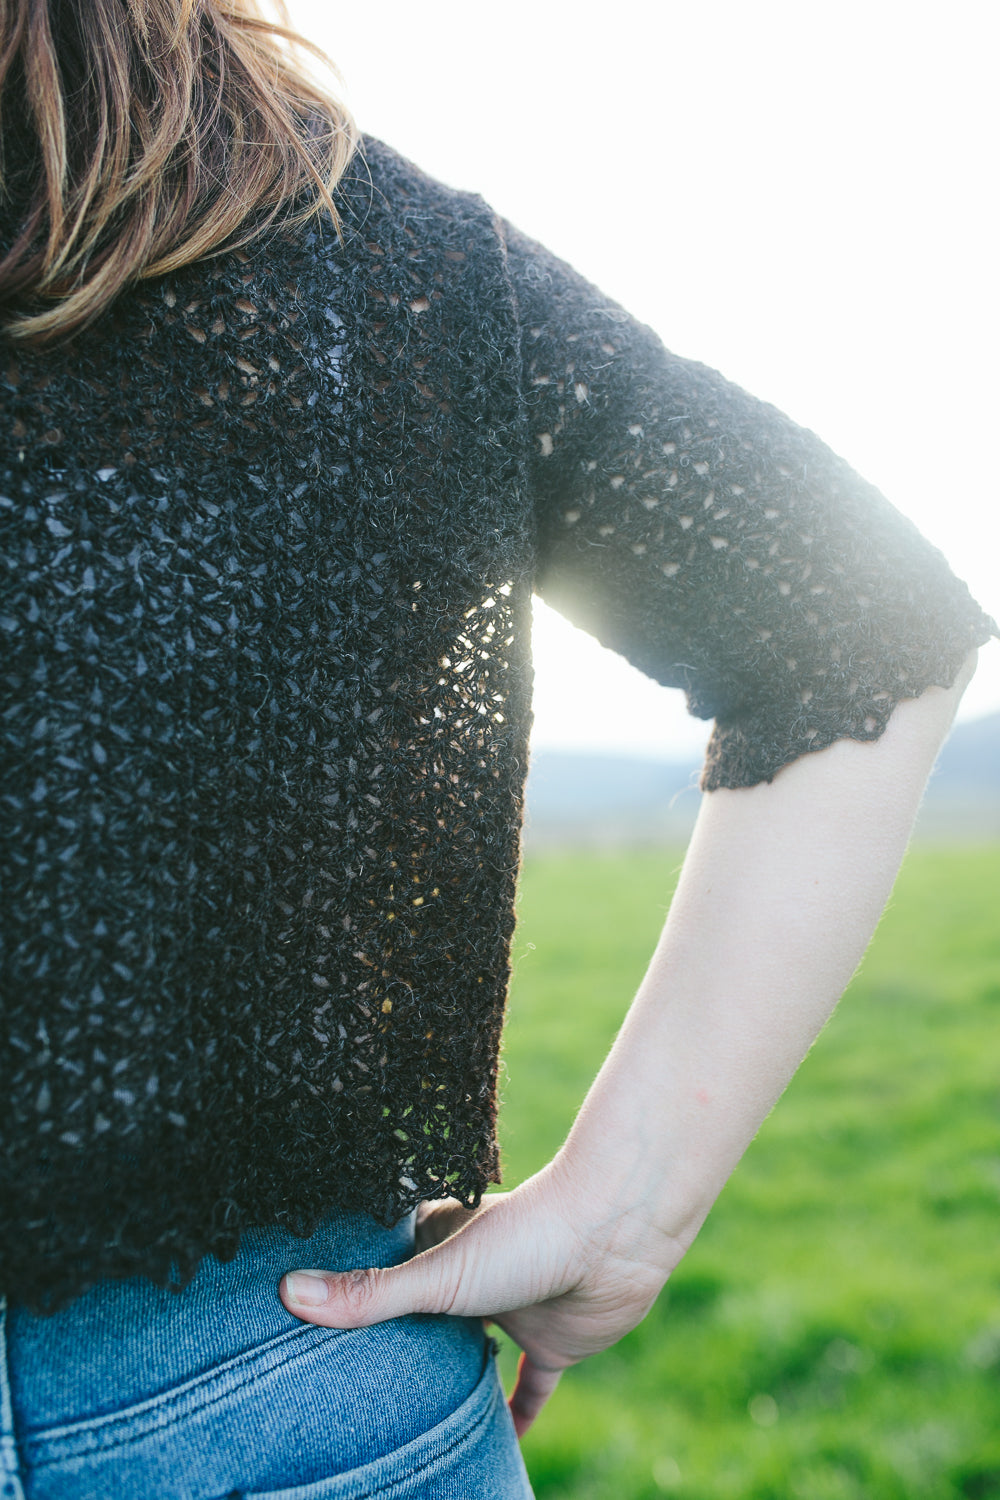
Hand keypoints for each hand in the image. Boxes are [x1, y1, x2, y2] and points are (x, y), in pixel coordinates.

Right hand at [278, 1159, 681, 1436]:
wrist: (617, 1237)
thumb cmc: (526, 1235)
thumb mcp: (438, 1272)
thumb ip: (370, 1293)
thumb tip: (287, 1293)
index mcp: (438, 1244)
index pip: (382, 1272)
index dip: (349, 1295)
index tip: (310, 1327)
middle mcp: (471, 1277)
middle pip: (423, 1321)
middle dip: (395, 1350)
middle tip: (347, 1391)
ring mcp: (512, 1311)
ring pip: (472, 1356)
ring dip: (451, 1382)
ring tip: (405, 1421)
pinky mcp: (551, 1345)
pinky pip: (530, 1390)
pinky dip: (515, 1417)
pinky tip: (499, 1445)